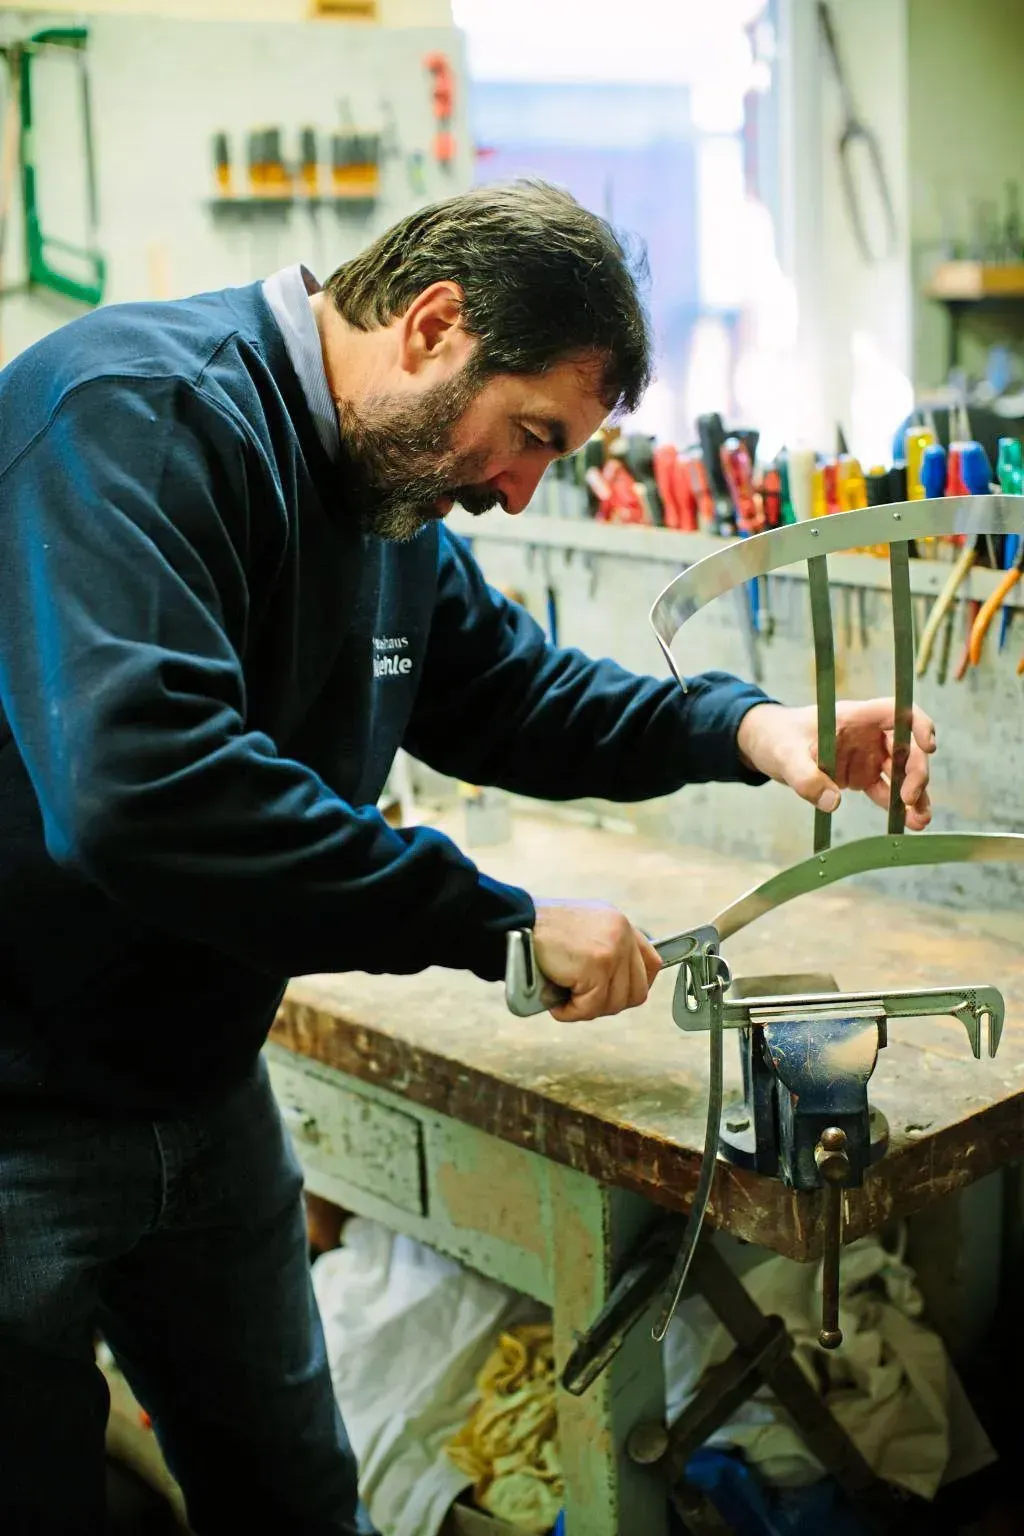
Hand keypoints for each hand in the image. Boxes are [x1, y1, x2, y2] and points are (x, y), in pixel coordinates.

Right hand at [532, 899, 662, 1022]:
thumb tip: (610, 984)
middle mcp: (622, 934)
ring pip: (614, 1003)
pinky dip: (571, 1012)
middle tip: (581, 1001)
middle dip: (608, 1003)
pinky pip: (591, 1007)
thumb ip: (602, 948)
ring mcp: (613, 950)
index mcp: (620, 924)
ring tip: (563, 999)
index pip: (652, 963)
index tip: (614, 994)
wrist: (517, 922)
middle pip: (637, 991)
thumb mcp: (582, 929)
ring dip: (586, 1009)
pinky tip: (556, 1003)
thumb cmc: (539, 930)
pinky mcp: (597, 966)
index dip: (635, 986)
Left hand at [736, 697, 935, 829]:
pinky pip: (886, 790)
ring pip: (902, 772)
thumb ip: (805, 777)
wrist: (765, 747)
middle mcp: (868, 734)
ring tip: (920, 821)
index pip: (898, 711)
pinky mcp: (862, 775)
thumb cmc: (776, 738)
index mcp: (854, 717)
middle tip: (911, 799)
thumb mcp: (785, 755)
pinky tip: (908, 824)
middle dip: (916, 772)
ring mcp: (868, 755)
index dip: (919, 724)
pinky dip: (897, 806)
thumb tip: (833, 803)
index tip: (929, 747)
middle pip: (907, 747)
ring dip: (915, 795)